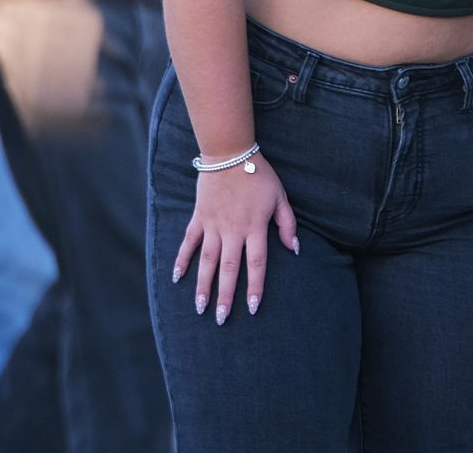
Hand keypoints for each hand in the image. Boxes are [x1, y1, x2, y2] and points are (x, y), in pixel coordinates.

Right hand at [172, 157, 299, 323]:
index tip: (253, 308)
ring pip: (207, 261)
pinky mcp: (199, 217)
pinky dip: (182, 260)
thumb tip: (294, 249)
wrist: (230, 153)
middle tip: (221, 319)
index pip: (256, 264)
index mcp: (254, 227)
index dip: (255, 287)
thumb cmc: (259, 175)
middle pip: (229, 269)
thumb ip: (287, 224)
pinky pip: (189, 242)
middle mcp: (232, 230)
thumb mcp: (280, 197)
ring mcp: (213, 225)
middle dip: (225, 296)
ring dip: (203, 285)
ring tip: (200, 307)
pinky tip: (177, 278)